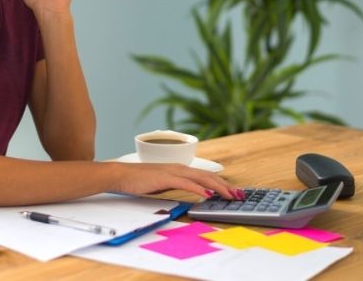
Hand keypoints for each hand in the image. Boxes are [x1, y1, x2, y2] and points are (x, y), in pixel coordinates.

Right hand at [114, 163, 241, 199]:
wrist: (122, 175)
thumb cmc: (140, 180)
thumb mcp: (164, 183)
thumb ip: (179, 186)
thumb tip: (194, 193)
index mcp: (180, 169)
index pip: (206, 176)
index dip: (222, 183)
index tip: (233, 192)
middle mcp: (180, 168)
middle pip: (208, 175)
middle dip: (226, 186)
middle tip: (240, 195)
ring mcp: (174, 171)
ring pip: (201, 178)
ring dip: (218, 187)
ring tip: (230, 195)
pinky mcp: (166, 177)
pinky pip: (186, 183)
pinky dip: (199, 188)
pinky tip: (207, 193)